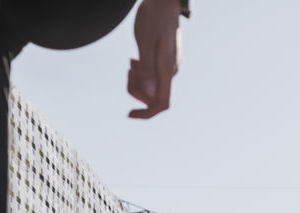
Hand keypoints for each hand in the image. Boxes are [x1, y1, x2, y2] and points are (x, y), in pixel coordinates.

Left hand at [128, 0, 181, 118]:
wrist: (163, 2)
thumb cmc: (153, 18)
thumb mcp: (145, 41)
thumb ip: (146, 68)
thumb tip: (147, 93)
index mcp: (167, 70)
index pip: (161, 103)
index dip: (146, 113)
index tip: (129, 114)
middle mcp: (171, 72)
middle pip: (152, 96)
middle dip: (135, 89)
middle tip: (129, 67)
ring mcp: (168, 67)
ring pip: (151, 86)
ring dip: (137, 80)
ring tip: (132, 60)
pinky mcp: (164, 62)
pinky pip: (151, 77)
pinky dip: (140, 73)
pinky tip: (135, 58)